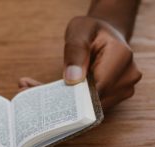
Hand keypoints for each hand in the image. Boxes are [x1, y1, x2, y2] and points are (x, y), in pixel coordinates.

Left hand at [19, 16, 141, 110]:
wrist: (105, 35)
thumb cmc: (91, 30)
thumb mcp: (79, 31)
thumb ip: (75, 52)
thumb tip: (73, 80)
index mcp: (120, 58)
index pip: (97, 88)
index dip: (73, 97)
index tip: (45, 97)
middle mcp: (126, 77)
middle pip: (93, 101)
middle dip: (62, 102)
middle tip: (27, 93)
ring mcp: (123, 89)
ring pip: (90, 108)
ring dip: (64, 104)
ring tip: (32, 92)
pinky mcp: (114, 96)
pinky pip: (90, 106)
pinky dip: (71, 103)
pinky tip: (48, 94)